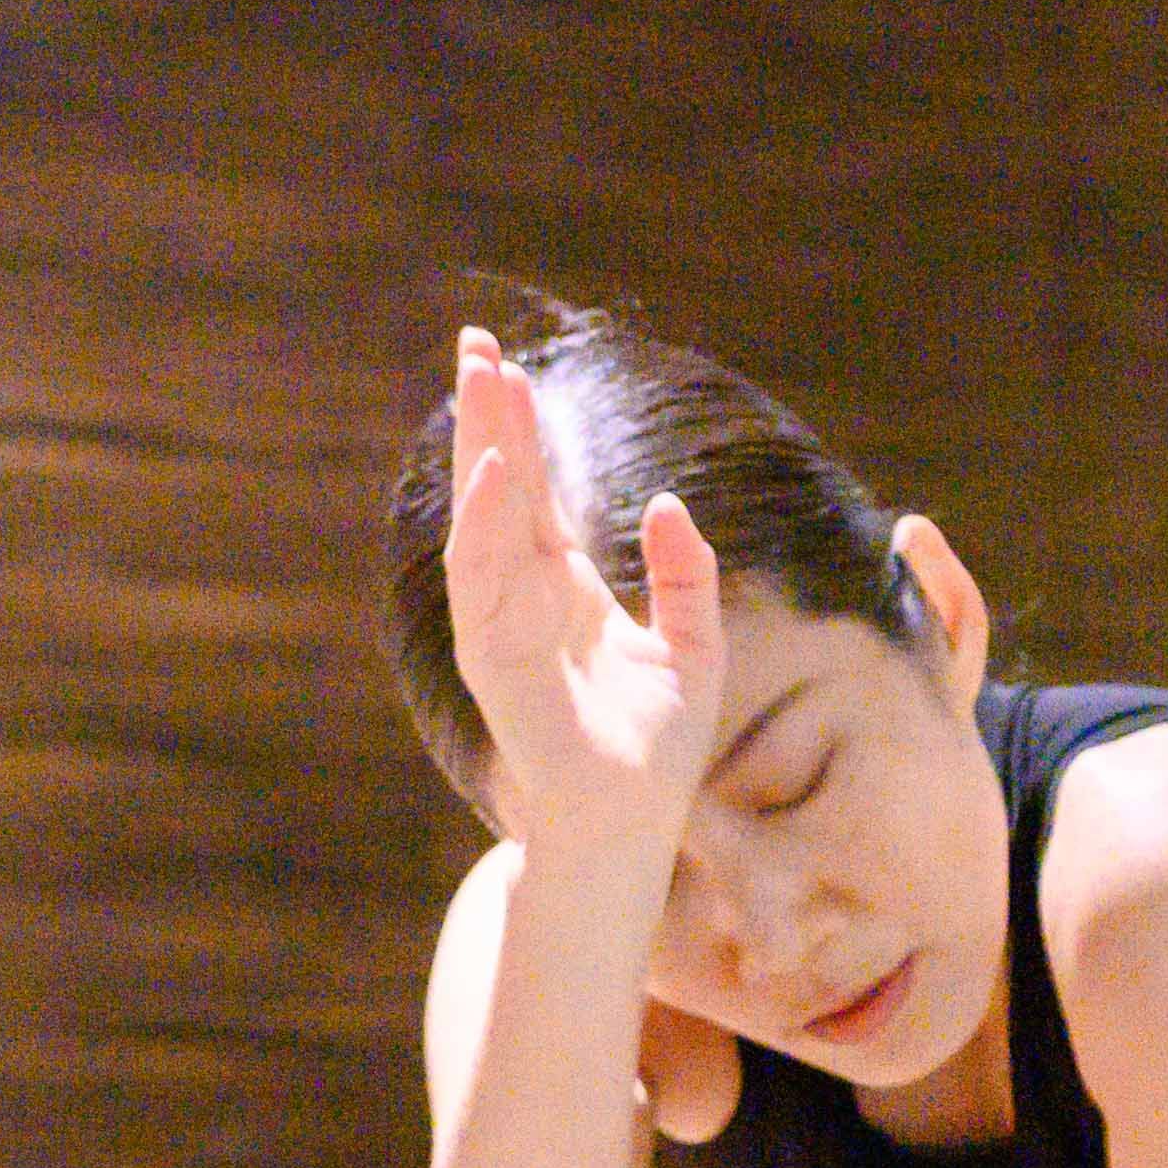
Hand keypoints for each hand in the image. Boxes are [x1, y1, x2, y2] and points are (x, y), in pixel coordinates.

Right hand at [443, 327, 725, 861]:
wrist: (631, 824)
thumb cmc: (656, 749)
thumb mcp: (692, 646)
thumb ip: (684, 575)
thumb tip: (665, 504)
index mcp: (566, 591)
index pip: (538, 494)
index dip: (525, 431)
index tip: (512, 366)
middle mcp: (525, 598)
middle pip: (503, 490)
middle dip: (488, 416)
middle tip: (475, 343)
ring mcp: (502, 624)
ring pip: (482, 519)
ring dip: (480, 449)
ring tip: (479, 380)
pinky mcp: (493, 657)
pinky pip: (481, 578)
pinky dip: (485, 524)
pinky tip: (495, 471)